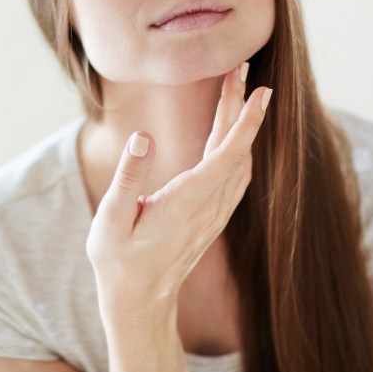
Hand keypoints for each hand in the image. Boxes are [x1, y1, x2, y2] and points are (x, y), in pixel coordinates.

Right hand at [85, 63, 272, 317]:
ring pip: (238, 161)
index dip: (246, 122)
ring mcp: (213, 213)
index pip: (226, 155)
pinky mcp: (210, 217)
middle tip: (243, 69)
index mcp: (186, 202)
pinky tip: (232, 134)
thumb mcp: (111, 220)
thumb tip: (143, 137)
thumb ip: (128, 177)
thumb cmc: (118, 261)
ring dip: (240, 125)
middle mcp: (208, 206)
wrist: (139, 302)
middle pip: (235, 149)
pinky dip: (237, 146)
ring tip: (237, 90)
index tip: (261, 92)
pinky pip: (234, 176)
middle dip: (241, 107)